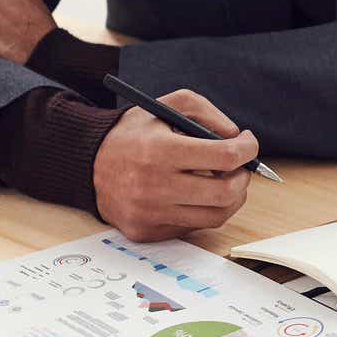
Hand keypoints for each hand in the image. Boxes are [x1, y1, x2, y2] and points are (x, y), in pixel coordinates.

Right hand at [92, 89, 257, 241]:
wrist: (88, 162)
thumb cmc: (135, 132)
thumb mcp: (169, 106)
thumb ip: (208, 115)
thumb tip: (238, 140)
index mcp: (161, 151)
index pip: (224, 157)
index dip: (248, 150)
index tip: (248, 144)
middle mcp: (153, 186)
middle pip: (225, 193)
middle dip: (243, 178)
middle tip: (240, 168)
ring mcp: (148, 213)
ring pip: (215, 216)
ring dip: (231, 199)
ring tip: (223, 181)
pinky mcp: (145, 231)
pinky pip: (192, 227)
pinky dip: (202, 210)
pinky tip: (194, 194)